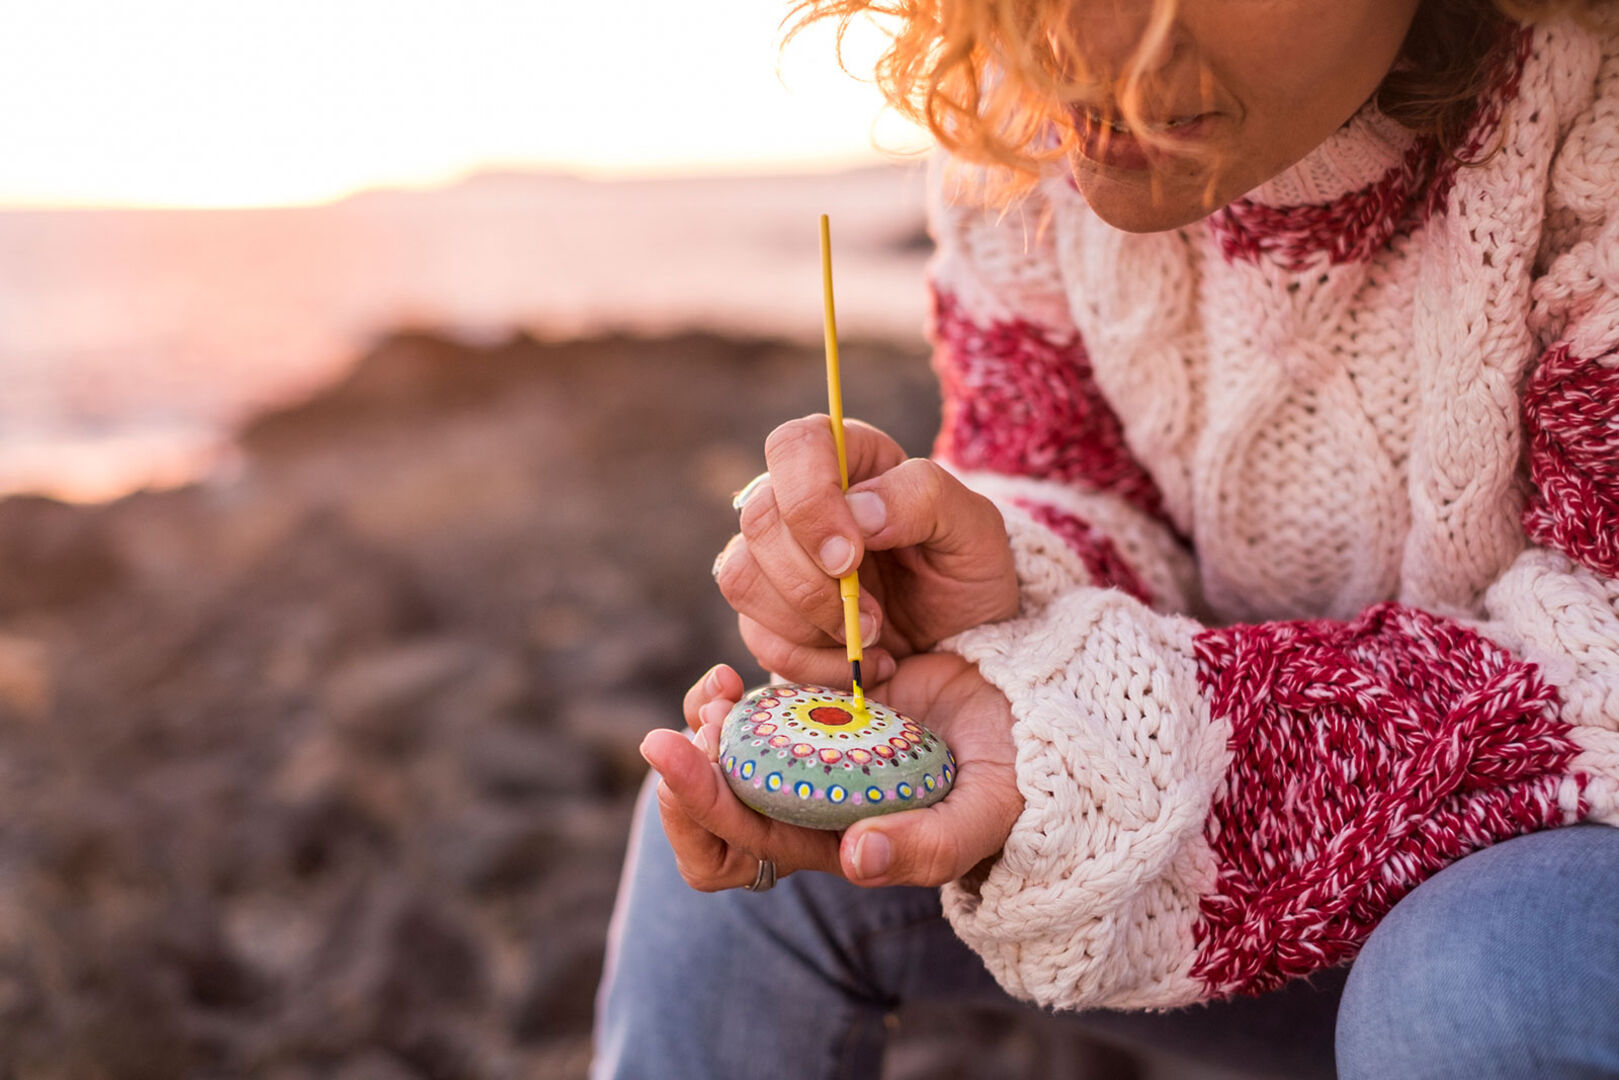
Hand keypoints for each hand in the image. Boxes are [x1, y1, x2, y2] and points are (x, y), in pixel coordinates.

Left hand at [642, 656, 1021, 889]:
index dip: (699, 812)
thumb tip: (854, 861)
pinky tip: (736, 674)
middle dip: (684, 772)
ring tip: (715, 691)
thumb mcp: (986, 813)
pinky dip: (732, 697)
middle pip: (711, 812)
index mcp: (835, 844)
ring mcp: (809, 756)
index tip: (684, 757)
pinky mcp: (817, 710)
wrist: (1031, 709)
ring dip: (704, 727)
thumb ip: (931, 846)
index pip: (738, 851)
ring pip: (723, 758)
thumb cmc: (1015, 773)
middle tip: (681, 727)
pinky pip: (751, 712)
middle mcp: (810, 806)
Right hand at [712, 416, 1018, 688]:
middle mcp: (798, 501)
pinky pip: (757, 637)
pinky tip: (860, 662)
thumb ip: (924, 499)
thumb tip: (858, 511)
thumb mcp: (974, 529)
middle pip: (758, 520)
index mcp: (848, 458)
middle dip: (813, 582)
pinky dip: (811, 663)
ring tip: (873, 638)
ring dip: (809, 623)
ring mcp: (774, 559)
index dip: (809, 502)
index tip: (850, 557)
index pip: (793, 447)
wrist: (963, 641)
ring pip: (743, 578)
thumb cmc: (967, 570)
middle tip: (874, 618)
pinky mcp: (767, 614)